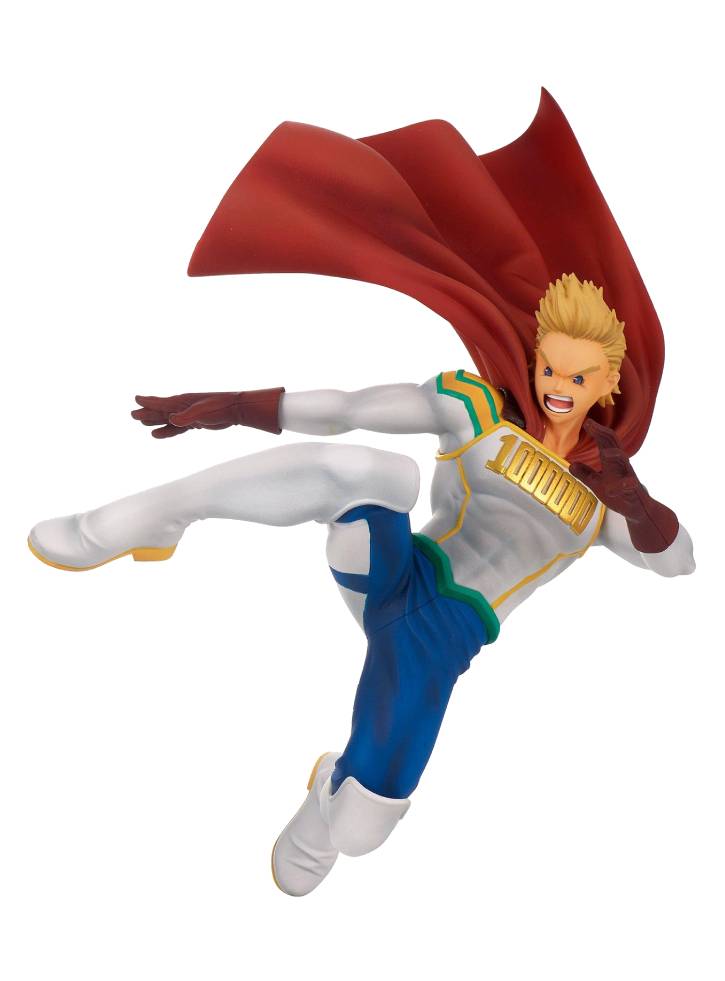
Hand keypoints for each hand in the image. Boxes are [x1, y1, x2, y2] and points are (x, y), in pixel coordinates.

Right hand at [131, 392, 239, 438]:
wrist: (234, 409)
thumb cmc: (219, 408)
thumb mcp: (202, 413)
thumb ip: (186, 417)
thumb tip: (172, 420)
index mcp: (181, 402)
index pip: (160, 402)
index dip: (148, 402)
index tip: (136, 399)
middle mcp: (182, 407)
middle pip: (160, 411)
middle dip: (147, 413)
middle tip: (133, 414)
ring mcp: (188, 414)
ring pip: (167, 419)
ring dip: (155, 421)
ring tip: (143, 424)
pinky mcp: (195, 422)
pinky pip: (176, 427)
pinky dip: (167, 430)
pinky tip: (158, 433)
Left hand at [570, 419, 677, 551]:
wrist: (638, 509)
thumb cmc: (619, 494)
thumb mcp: (597, 484)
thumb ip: (586, 474)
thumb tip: (572, 465)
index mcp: (613, 462)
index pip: (606, 442)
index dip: (597, 431)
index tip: (587, 422)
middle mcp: (621, 465)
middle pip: (614, 445)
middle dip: (603, 434)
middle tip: (590, 424)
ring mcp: (628, 477)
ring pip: (624, 462)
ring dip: (615, 456)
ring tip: (605, 453)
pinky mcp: (634, 491)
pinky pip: (632, 485)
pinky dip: (628, 484)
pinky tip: (627, 483)